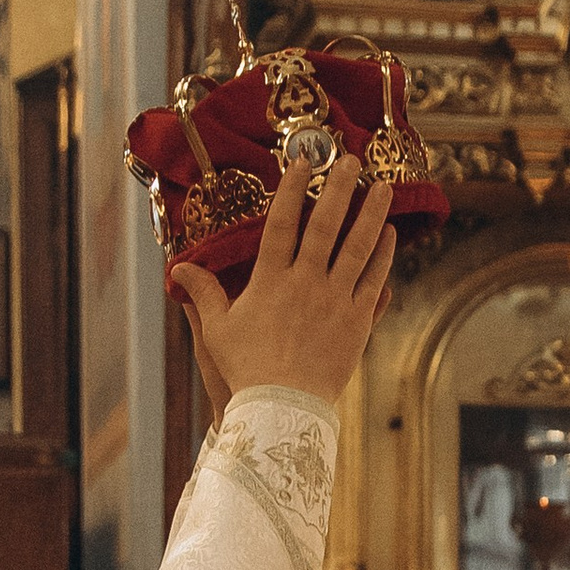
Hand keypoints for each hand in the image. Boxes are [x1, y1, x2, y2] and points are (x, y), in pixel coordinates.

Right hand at [168, 150, 394, 411]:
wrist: (283, 408)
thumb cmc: (246, 370)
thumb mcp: (217, 330)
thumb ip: (203, 293)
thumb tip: (180, 266)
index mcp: (270, 280)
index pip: (282, 224)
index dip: (291, 189)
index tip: (301, 161)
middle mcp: (306, 283)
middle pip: (326, 226)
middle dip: (338, 189)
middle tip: (350, 160)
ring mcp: (335, 301)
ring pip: (358, 248)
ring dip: (372, 214)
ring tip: (384, 189)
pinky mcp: (356, 322)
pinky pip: (374, 281)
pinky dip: (383, 257)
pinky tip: (390, 236)